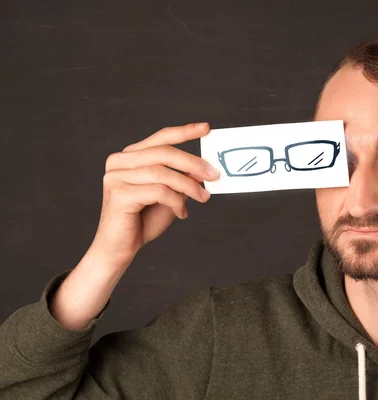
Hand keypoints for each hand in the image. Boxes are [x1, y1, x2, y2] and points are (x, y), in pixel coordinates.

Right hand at [88, 122, 218, 272]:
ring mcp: (116, 177)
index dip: (184, 132)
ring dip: (188, 186)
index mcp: (130, 157)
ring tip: (203, 198)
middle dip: (193, 163)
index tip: (206, 128)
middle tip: (214, 174)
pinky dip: (176, 202)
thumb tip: (204, 169)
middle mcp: (119, 162)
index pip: (160, 138)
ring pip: (162, 173)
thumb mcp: (169, 195)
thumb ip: (181, 180)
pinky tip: (183, 214)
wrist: (119, 249)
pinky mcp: (119, 194)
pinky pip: (158, 191)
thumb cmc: (143, 221)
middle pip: (163, 153)